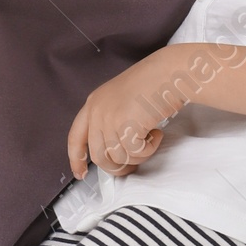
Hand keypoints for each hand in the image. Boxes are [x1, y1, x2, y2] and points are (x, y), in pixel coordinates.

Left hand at [68, 48, 188, 176]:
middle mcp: (97, 111)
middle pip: (98, 156)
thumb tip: (113, 152)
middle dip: (117, 167)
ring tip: (150, 139)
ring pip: (118, 157)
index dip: (76, 159)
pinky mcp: (126, 125)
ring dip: (138, 155)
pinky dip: (149, 149)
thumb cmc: (153, 83)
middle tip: (134, 164)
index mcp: (93, 103)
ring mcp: (110, 118)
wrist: (169, 71)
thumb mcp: (120, 99)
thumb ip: (110, 120)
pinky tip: (156, 134)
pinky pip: (135, 153)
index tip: (80, 174)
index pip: (75, 138)